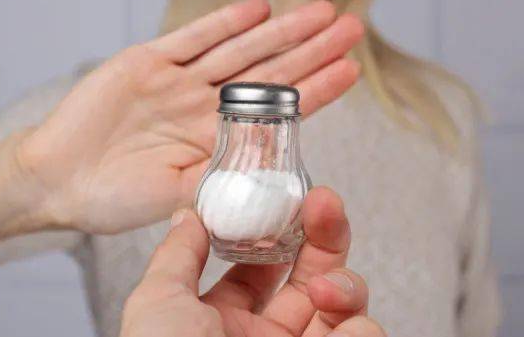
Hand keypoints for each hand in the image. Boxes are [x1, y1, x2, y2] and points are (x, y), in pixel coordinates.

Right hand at [17, 0, 362, 232]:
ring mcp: (178, 81)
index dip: (317, 89)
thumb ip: (222, 184)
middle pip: (269, 72)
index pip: (279, 110)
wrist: (55, 180)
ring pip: (239, 50)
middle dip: (312, 50)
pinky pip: (191, 39)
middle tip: (352, 28)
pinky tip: (258, 10)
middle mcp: (204, 105)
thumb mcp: (178, 199)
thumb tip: (275, 186)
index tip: (352, 70)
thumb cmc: (115, 197)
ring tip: (321, 12)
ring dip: (280, 31)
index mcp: (218, 139)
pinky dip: (223, 24)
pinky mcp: (147, 62)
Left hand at [119, 187, 386, 336]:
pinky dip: (358, 328)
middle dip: (322, 234)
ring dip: (343, 284)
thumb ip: (178, 254)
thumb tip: (190, 214)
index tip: (288, 199)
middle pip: (311, 273)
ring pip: (347, 303)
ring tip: (326, 291)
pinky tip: (339, 331)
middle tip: (324, 203)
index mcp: (223, 323)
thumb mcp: (157, 304)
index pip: (261, 267)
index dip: (277, 231)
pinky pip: (366, 334)